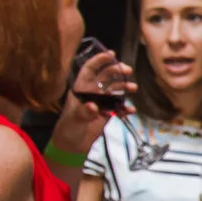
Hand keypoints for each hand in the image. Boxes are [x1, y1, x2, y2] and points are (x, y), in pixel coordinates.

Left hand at [49, 46, 133, 161]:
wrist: (72, 146)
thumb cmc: (68, 129)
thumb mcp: (74, 120)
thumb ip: (84, 112)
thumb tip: (93, 106)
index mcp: (80, 89)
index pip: (89, 70)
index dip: (99, 61)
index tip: (111, 54)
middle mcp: (91, 93)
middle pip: (105, 77)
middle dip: (116, 72)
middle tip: (127, 70)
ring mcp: (100, 102)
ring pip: (114, 90)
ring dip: (124, 88)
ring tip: (133, 88)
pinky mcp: (107, 113)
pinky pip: (118, 107)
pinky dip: (125, 108)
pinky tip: (131, 110)